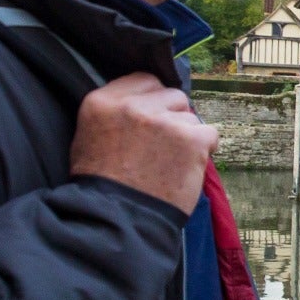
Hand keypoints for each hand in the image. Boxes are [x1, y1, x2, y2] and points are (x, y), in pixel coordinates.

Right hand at [69, 74, 217, 213]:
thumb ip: (116, 111)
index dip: (153, 101)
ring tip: (168, 163)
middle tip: (160, 146)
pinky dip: (203, 150)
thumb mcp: (89, 135)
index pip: (145, 80)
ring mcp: (164, 121)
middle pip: (173, 95)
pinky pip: (209, 133)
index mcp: (103, 101)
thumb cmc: (102, 183)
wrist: (117, 218)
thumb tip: (147, 99)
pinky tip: (185, 168)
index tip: (152, 119)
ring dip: (186, 136)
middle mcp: (134, 105)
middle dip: (172, 116)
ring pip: (191, 116)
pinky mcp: (191, 139)